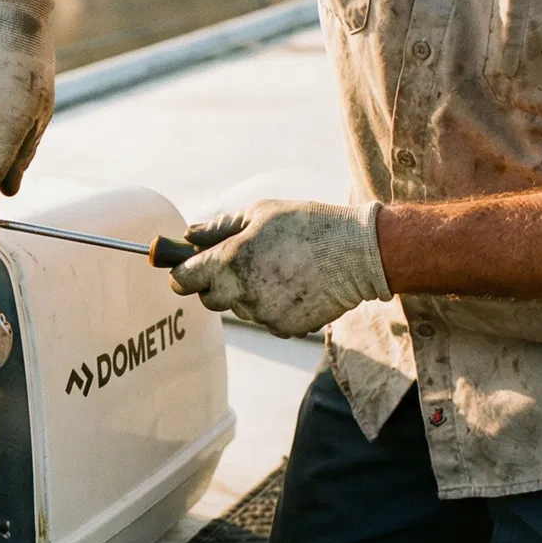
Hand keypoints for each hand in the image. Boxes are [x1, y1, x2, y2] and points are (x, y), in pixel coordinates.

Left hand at [169, 200, 392, 336]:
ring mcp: (263, 314)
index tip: (187, 269)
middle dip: (217, 285)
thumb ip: (219, 228)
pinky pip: (266, 320)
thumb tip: (188, 235)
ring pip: (241, 309)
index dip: (183, 273)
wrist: (358, 254)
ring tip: (280, 269)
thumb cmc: (307, 225)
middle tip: (241, 265)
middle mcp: (241, 293)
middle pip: (210, 299)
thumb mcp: (260, 213)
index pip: (183, 279)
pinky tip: (295, 286)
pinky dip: (274, 306)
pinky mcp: (284, 328)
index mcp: (228, 262)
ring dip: (249, 294)